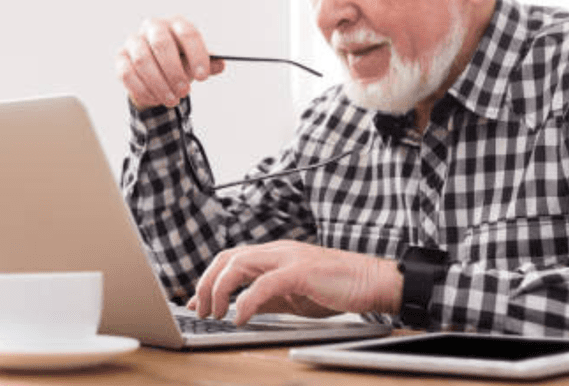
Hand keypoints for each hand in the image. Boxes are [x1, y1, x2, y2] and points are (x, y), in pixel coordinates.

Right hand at [115, 16, 225, 110]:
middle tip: (185, 91)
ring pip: (143, 60)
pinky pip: (127, 74)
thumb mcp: (196, 63)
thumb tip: (220, 64)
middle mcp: (153, 27)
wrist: (157, 72)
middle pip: (161, 43)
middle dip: (174, 71)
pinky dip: (143, 89)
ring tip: (172, 100)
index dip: (196, 55)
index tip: (203, 77)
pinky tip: (156, 99)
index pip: (188, 33)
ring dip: (159, 84)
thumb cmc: (180, 63)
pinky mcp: (121, 57)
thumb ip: (209, 64)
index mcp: (176, 24)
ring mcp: (134, 41)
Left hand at [186, 240, 402, 325]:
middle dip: (206, 283)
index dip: (209, 280)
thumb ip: (265, 299)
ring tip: (216, 313)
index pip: (230, 259)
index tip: (196, 303)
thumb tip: (239, 309)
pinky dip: (246, 301)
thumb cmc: (336, 288)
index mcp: (274, 255)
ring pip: (238, 263)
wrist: (372, 282)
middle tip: (200, 310)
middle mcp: (277, 251)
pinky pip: (263, 284)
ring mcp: (288, 258)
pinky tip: (239, 318)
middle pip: (227, 257)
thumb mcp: (292, 296)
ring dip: (220, 290)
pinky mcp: (300, 271)